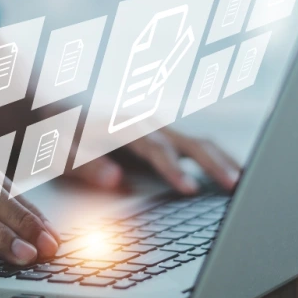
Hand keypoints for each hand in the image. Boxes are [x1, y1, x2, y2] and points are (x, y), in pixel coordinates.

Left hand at [67, 128, 240, 194]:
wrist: (51, 106)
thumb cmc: (55, 132)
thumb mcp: (60, 151)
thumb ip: (86, 165)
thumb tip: (115, 180)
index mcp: (123, 126)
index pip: (156, 149)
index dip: (174, 170)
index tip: (190, 191)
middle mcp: (147, 123)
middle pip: (189, 141)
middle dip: (215, 164)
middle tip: (236, 186)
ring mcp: (158, 128)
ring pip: (200, 141)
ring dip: (224, 160)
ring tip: (246, 182)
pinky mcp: (162, 136)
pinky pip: (196, 146)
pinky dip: (218, 158)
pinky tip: (233, 173)